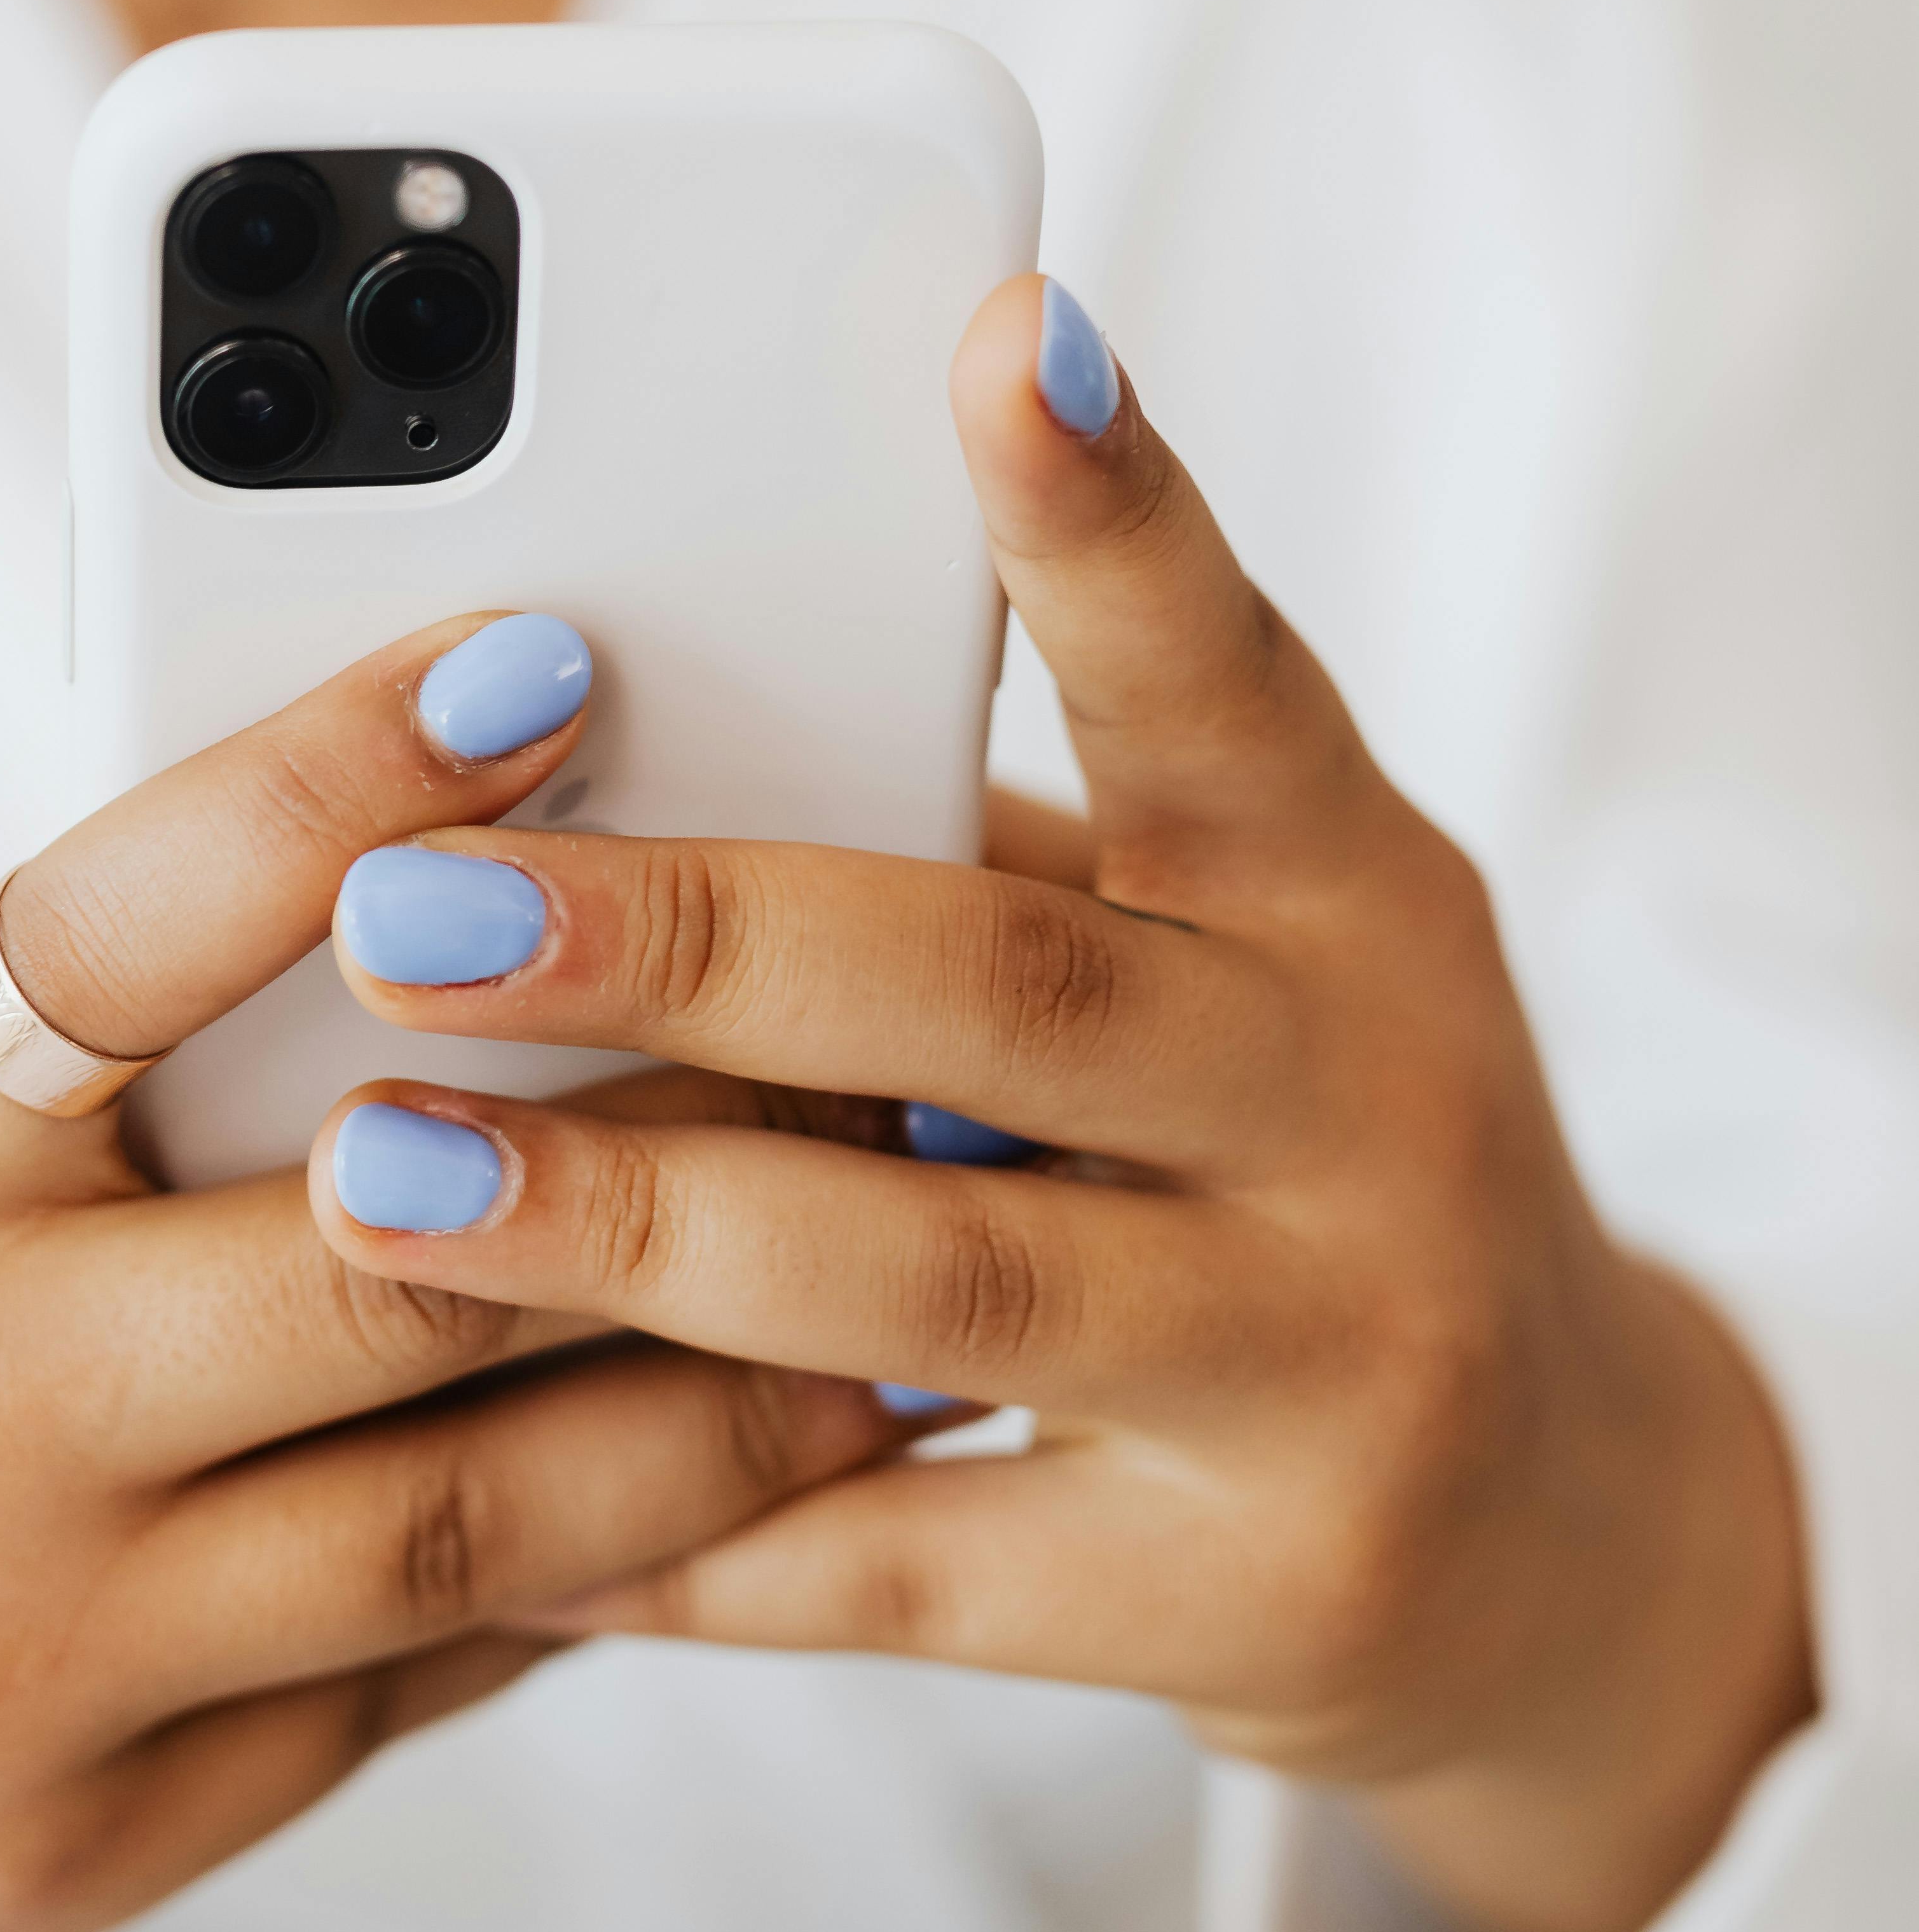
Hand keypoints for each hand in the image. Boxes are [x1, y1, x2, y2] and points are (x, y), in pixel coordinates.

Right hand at [0, 618, 888, 1931]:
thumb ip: (68, 1086)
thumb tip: (427, 952)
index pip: (102, 939)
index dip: (332, 787)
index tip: (542, 660)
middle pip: (388, 1259)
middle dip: (677, 1148)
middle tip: (890, 1038)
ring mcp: (11, 1667)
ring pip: (470, 1520)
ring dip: (727, 1401)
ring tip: (907, 1287)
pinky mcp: (83, 1851)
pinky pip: (409, 1690)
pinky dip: (590, 1578)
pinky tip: (742, 1490)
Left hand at [305, 280, 1814, 1931]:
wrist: (1558, 1538)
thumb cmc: (1296, 1167)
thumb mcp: (1229, 969)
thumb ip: (985, 869)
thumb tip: (601, 748)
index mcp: (1350, 893)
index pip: (1227, 676)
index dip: (1116, 514)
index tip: (998, 334)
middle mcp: (1373, 1103)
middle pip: (1008, 989)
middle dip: (684, 937)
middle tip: (404, 903)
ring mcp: (1334, 1360)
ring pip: (940, 1275)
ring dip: (629, 1228)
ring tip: (373, 1177)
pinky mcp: (1252, 1597)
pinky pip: (912, 1567)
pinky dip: (687, 1534)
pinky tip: (488, 1505)